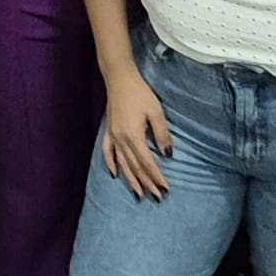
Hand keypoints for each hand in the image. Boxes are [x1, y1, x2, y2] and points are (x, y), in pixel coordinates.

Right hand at [97, 71, 171, 199]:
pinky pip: (107, 152)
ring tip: (139, 194)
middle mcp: (121, 140)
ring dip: (131, 180)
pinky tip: (114, 174)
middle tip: (157, 196)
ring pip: (122, 164)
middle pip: (135, 167)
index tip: (165, 189)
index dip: (156, 177)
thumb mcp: (156, 112)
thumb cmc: (140, 93)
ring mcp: (113, 136)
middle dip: (147, 183)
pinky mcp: (109, 131)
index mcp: (134, 136)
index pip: (147, 162)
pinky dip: (110, 164)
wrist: (119, 79)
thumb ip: (162, 134)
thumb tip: (168, 154)